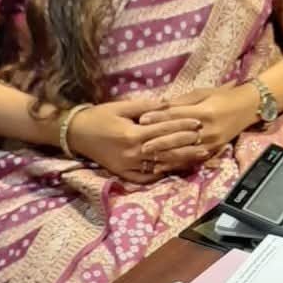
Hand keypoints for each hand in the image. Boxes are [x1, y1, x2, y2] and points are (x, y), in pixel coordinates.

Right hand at [66, 96, 203, 183]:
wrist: (76, 133)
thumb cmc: (99, 116)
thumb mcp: (122, 106)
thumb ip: (146, 106)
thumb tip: (169, 104)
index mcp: (133, 135)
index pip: (164, 131)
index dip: (183, 127)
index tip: (198, 124)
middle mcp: (133, 153)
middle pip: (167, 150)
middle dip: (188, 146)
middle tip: (206, 142)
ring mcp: (128, 167)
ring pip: (160, 166)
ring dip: (181, 162)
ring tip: (198, 157)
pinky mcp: (123, 174)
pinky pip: (146, 178)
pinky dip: (161, 174)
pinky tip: (175, 169)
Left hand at [137, 84, 258, 174]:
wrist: (248, 106)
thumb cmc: (223, 96)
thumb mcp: (202, 93)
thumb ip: (181, 102)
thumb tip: (159, 105)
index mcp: (204, 111)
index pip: (176, 116)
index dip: (158, 118)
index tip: (142, 120)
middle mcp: (208, 129)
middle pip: (178, 137)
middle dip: (158, 141)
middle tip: (140, 145)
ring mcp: (212, 142)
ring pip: (184, 151)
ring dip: (166, 155)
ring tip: (148, 158)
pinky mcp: (213, 150)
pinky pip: (193, 159)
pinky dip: (177, 163)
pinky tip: (164, 166)